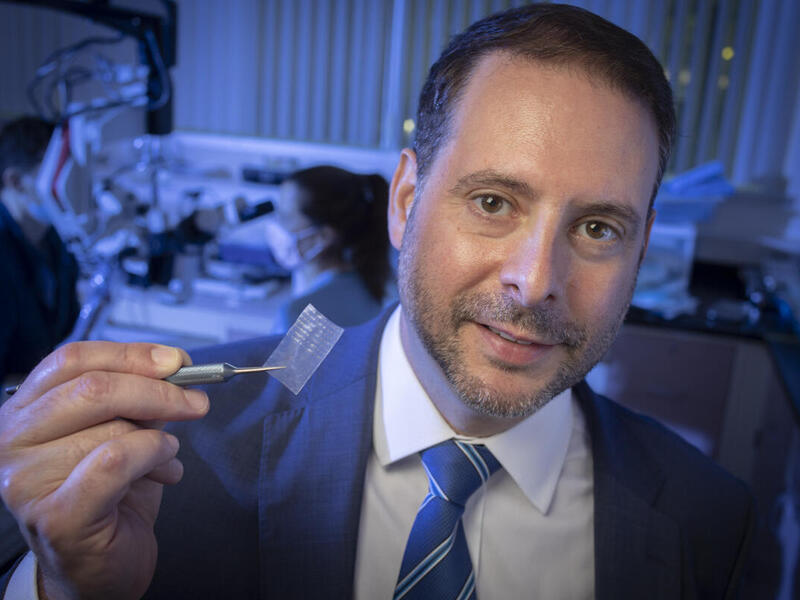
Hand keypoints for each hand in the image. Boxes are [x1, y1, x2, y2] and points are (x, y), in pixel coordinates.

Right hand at [0, 342, 208, 599]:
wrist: (99, 570)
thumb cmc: (109, 497)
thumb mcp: (122, 431)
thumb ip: (137, 396)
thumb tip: (174, 364)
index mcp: (24, 412)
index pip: (72, 360)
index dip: (131, 354)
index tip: (176, 360)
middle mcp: (11, 442)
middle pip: (93, 388)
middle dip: (159, 391)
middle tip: (196, 402)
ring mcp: (26, 481)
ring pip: (111, 427)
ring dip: (158, 437)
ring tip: (167, 456)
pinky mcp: (56, 515)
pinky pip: (117, 461)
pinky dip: (153, 455)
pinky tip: (165, 468)